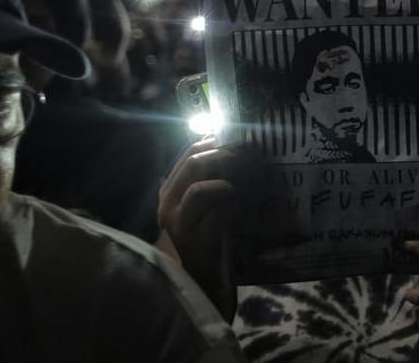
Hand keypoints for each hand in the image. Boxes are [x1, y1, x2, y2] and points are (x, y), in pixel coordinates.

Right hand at [157, 136, 237, 319]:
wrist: (208, 278)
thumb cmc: (213, 234)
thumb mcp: (209, 201)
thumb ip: (214, 175)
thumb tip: (239, 145)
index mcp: (170, 189)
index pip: (191, 151)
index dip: (218, 141)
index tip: (243, 140)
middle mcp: (168, 204)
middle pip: (194, 163)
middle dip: (227, 155)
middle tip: (251, 155)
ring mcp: (179, 224)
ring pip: (201, 189)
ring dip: (229, 182)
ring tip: (247, 183)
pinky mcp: (195, 241)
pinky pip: (218, 212)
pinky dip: (234, 206)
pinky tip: (243, 208)